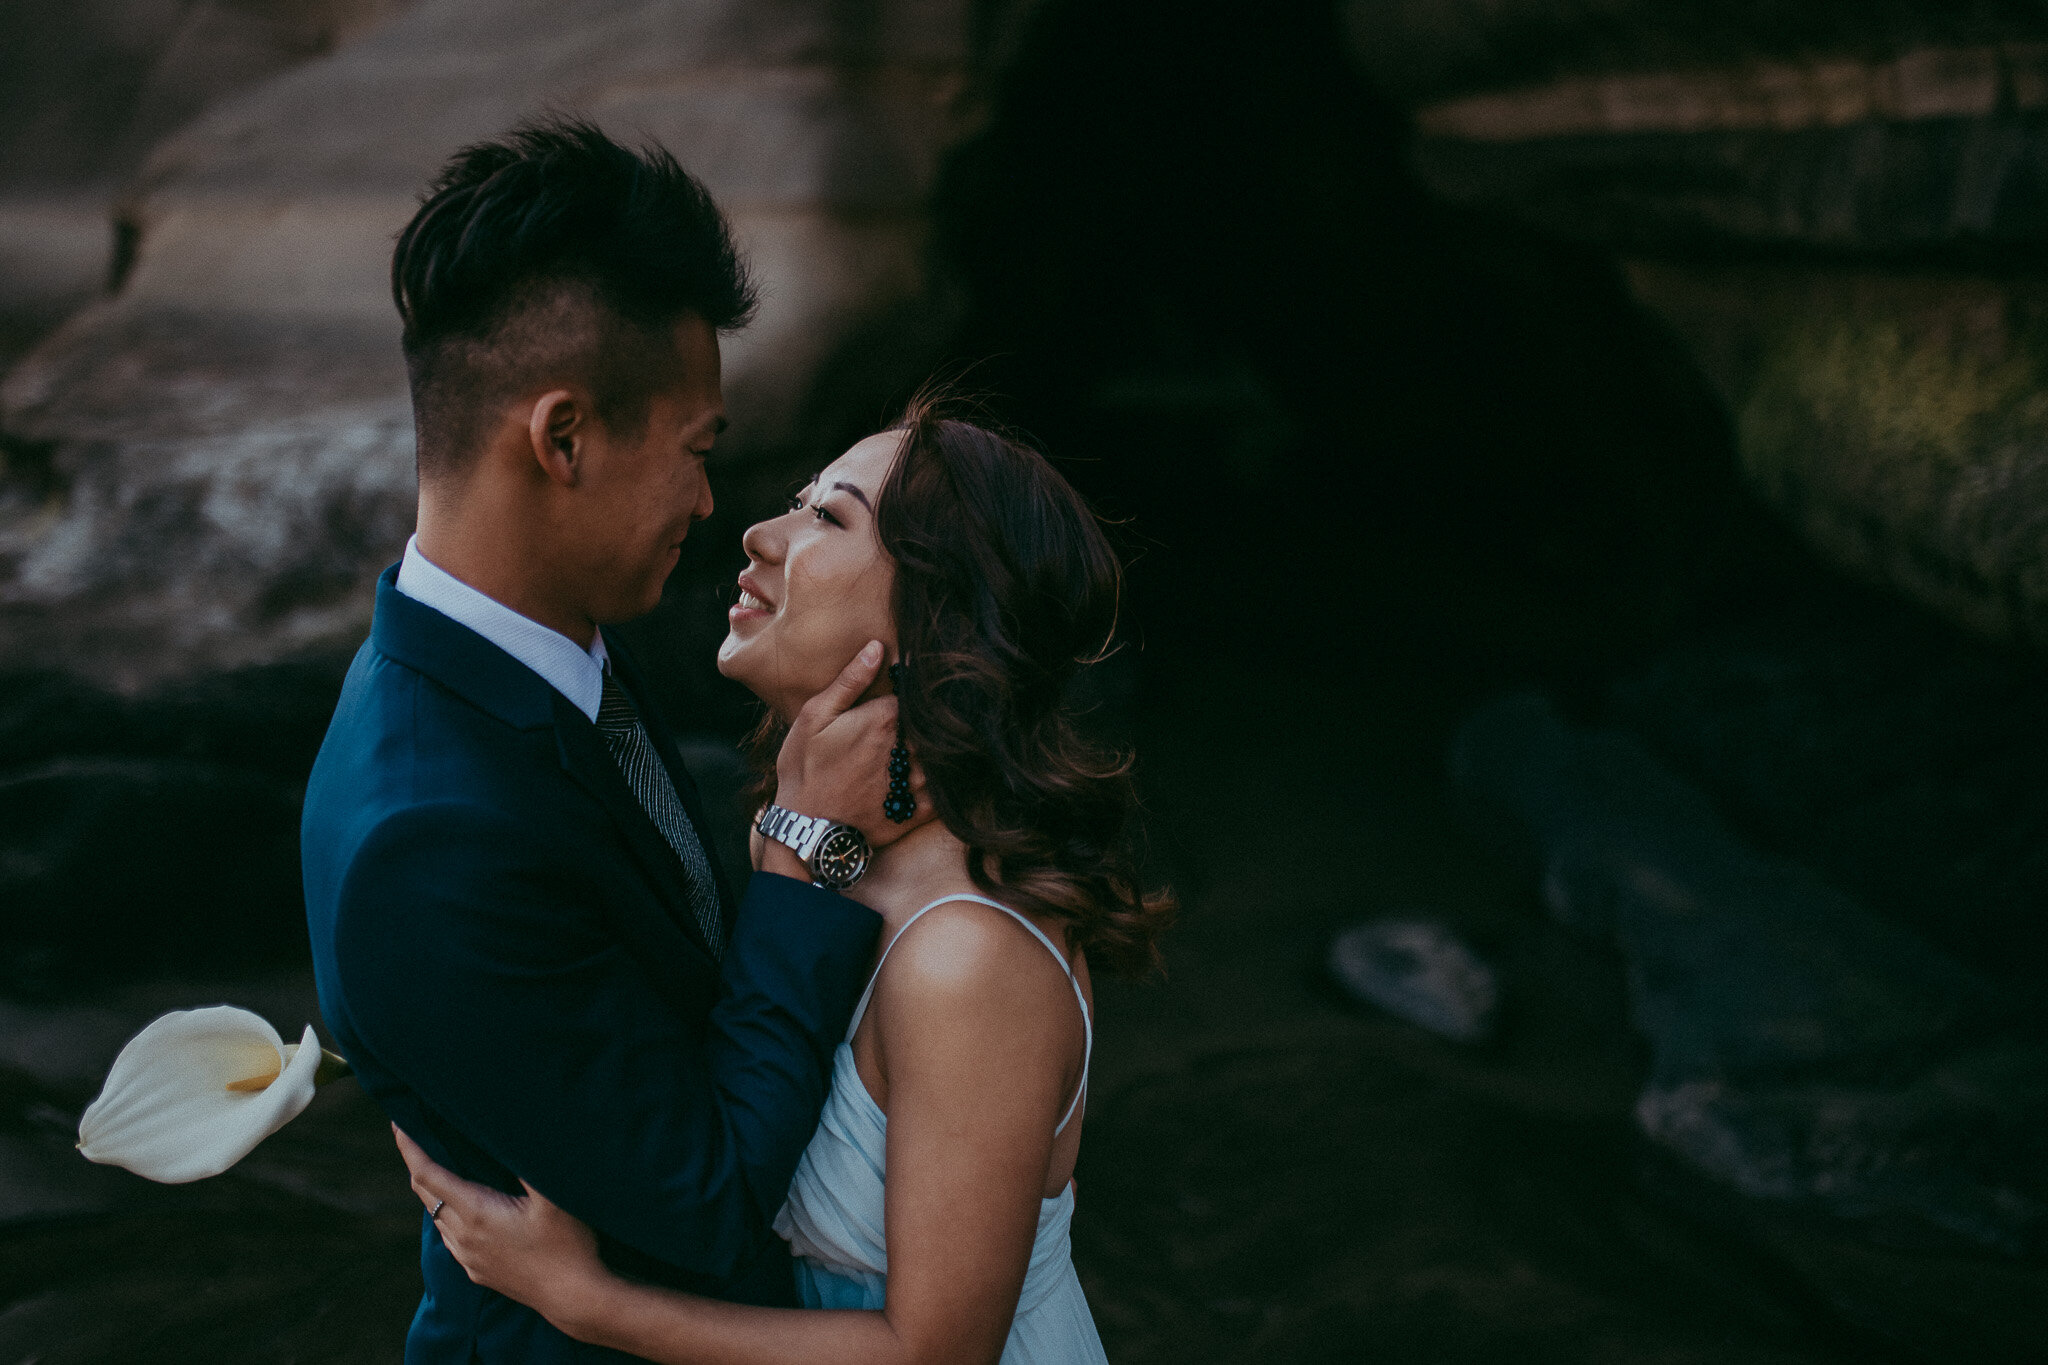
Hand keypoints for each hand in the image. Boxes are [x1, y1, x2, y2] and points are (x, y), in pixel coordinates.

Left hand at [394, 1125, 606, 1337]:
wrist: (575, 1296)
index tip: (398, 1121)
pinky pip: (449, 1236)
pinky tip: (462, 1204)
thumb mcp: (554, 1196)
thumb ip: (528, 1161)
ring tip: (441, 1161)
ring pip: (437, 1215)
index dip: (409, 1146)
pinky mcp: (477, 1271)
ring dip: (433, 1188)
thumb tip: (512, 1127)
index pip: (427, 1174)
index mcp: (476, 1212)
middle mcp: (463, 1236)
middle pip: (425, 1193)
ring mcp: (468, 1257)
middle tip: (418, 1130)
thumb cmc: (569, 1243)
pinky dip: (446, 1212)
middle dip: (417, 1161)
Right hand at [774, 641, 932, 849]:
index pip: (919, 693)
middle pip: (936, 724)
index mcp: (886, 719)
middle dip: (938, 716)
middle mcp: (908, 748)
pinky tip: (947, 772)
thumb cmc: (805, 769)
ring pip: (945, 755)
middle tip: (945, 708)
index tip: (927, 678)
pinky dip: (950, 781)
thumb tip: (878, 647)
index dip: (921, 687)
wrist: (806, 830)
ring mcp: (916, 782)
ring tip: (949, 738)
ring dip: (946, 747)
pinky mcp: (918, 811)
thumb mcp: (814, 717)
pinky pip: (947, 791)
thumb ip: (850, 682)